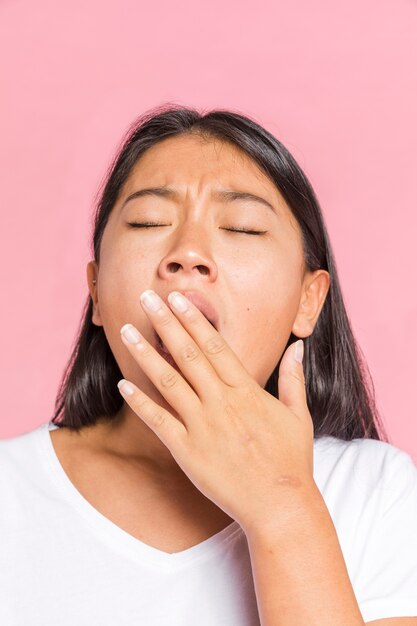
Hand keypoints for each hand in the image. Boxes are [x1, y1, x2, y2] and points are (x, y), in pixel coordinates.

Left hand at [117, 289, 314, 531]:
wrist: (280, 505)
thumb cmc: (291, 460)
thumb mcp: (298, 415)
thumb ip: (293, 378)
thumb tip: (297, 347)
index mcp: (246, 391)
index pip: (215, 346)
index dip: (194, 320)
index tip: (178, 298)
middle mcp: (221, 403)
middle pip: (188, 354)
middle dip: (165, 323)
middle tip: (146, 298)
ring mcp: (202, 427)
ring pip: (168, 382)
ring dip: (146, 355)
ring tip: (126, 332)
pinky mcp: (188, 452)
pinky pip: (159, 422)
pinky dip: (140, 403)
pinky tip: (123, 384)